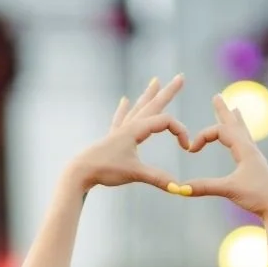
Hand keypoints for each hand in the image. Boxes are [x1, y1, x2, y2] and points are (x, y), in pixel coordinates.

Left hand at [69, 75, 188, 191]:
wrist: (80, 172)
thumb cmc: (105, 170)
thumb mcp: (135, 174)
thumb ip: (158, 179)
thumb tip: (180, 188)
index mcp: (136, 130)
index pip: (165, 122)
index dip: (180, 132)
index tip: (187, 148)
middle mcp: (129, 126)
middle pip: (153, 104)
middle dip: (168, 92)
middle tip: (181, 77)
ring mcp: (120, 130)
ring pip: (138, 108)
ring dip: (149, 95)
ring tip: (155, 80)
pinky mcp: (113, 138)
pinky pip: (121, 118)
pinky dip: (124, 109)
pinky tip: (124, 100)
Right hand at [177, 95, 267, 219]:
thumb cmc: (257, 197)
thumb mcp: (229, 190)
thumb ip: (205, 187)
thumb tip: (180, 189)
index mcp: (245, 150)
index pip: (220, 131)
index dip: (203, 136)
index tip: (191, 150)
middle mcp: (251, 150)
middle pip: (235, 124)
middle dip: (223, 111)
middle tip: (218, 96)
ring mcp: (255, 158)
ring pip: (243, 133)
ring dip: (236, 121)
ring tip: (236, 109)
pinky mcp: (257, 168)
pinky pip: (247, 146)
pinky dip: (242, 137)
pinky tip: (243, 141)